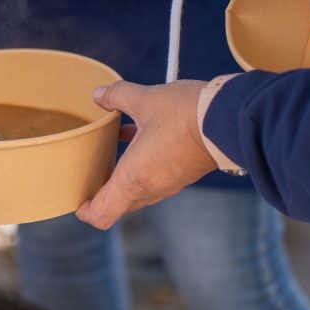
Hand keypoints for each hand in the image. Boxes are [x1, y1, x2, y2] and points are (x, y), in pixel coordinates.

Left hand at [77, 80, 218, 229]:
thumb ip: (117, 96)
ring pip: (137, 191)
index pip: (102, 215)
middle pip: (118, 205)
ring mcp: (170, 183)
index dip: (85, 211)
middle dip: (101, 193)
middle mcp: (151, 189)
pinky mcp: (183, 173)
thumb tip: (98, 94)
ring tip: (110, 151)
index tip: (77, 198)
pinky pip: (154, 177)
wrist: (232, 120)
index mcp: (133, 180)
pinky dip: (141, 165)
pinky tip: (138, 136)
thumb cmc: (185, 114)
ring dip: (122, 176)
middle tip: (89, 172)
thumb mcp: (145, 99)